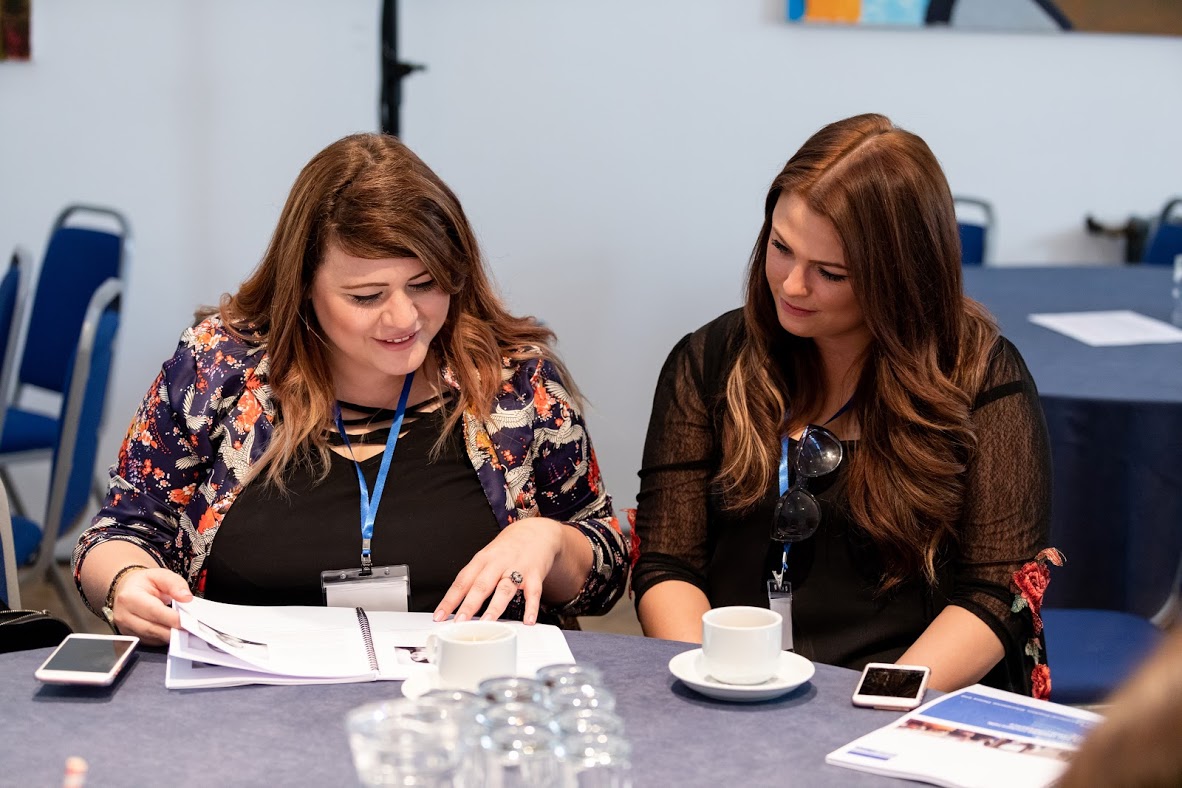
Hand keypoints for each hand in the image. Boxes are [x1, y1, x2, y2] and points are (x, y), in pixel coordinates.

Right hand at [110, 567, 192, 645]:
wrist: (127, 589)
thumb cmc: (145, 583)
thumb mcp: (161, 575)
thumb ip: (175, 584)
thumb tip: (186, 598)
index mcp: (130, 597)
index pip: (154, 612)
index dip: (173, 618)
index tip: (190, 622)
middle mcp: (124, 615)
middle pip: (152, 628)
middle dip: (174, 631)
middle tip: (192, 630)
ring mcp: (125, 628)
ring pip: (152, 638)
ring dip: (170, 636)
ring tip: (186, 632)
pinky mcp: (131, 637)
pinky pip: (150, 641)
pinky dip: (164, 639)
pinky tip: (175, 633)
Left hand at [434, 518, 564, 625]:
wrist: (536, 531)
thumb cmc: (508, 548)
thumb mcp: (487, 556)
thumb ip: (475, 578)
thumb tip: (456, 603)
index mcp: (482, 560)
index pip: (462, 581)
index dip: (449, 600)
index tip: (439, 616)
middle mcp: (498, 564)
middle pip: (481, 585)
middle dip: (469, 605)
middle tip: (460, 622)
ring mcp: (517, 569)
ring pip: (504, 589)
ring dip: (495, 607)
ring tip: (487, 623)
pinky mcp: (534, 575)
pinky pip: (533, 593)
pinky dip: (531, 607)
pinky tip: (527, 620)